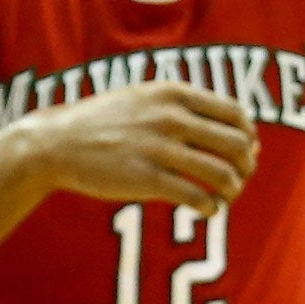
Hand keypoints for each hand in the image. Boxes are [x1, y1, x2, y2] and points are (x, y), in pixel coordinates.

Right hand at [10, 81, 257, 216]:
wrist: (56, 143)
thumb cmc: (103, 122)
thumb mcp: (143, 97)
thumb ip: (183, 105)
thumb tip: (230, 127)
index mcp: (173, 93)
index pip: (236, 114)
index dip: (248, 136)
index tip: (244, 152)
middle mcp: (171, 118)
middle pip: (237, 145)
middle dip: (246, 166)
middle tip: (239, 178)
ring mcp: (159, 149)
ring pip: (223, 174)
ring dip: (233, 190)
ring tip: (225, 197)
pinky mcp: (146, 180)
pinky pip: (197, 197)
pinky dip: (210, 207)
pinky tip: (206, 209)